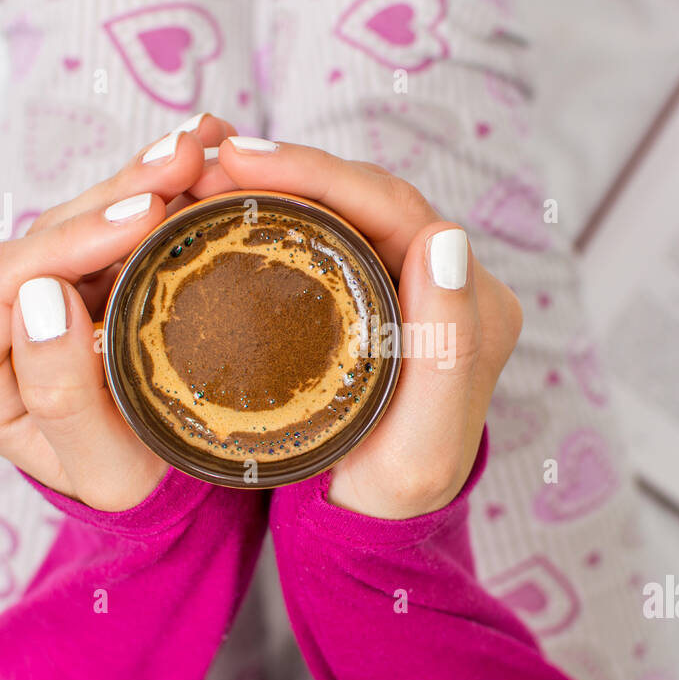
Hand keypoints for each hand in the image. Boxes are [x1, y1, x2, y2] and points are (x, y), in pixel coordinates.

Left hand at [0, 114, 237, 510]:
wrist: (164, 489)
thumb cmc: (133, 487)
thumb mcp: (102, 465)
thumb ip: (60, 393)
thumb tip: (43, 297)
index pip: (8, 282)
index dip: (74, 239)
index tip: (147, 215)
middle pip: (47, 236)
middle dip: (118, 191)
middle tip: (186, 157)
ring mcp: (46, 300)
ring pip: (84, 220)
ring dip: (143, 178)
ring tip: (202, 145)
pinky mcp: (88, 284)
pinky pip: (118, 228)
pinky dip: (159, 190)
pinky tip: (200, 155)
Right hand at [202, 137, 522, 518]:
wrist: (377, 520)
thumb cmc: (395, 495)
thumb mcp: (421, 444)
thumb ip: (447, 346)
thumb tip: (445, 235)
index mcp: (472, 302)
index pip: (395, 209)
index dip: (319, 173)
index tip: (243, 159)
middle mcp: (448, 279)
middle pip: (366, 197)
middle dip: (289, 168)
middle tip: (209, 160)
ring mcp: (409, 281)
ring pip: (343, 208)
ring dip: (278, 184)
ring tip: (206, 174)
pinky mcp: (373, 292)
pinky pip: (325, 234)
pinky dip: (277, 213)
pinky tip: (227, 206)